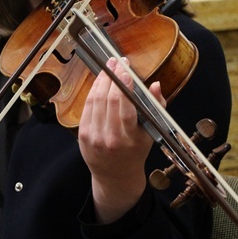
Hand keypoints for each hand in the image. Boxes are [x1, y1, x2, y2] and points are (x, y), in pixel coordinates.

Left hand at [78, 57, 165, 223]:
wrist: (115, 176)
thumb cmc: (136, 151)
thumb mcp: (150, 133)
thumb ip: (156, 108)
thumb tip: (155, 84)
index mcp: (130, 140)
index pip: (125, 109)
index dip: (124, 86)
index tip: (126, 70)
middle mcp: (110, 139)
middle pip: (108, 101)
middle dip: (113, 77)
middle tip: (118, 62)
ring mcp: (93, 137)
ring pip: (95, 101)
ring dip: (102, 81)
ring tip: (109, 67)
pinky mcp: (82, 135)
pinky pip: (87, 107)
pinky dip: (93, 91)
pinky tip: (100, 81)